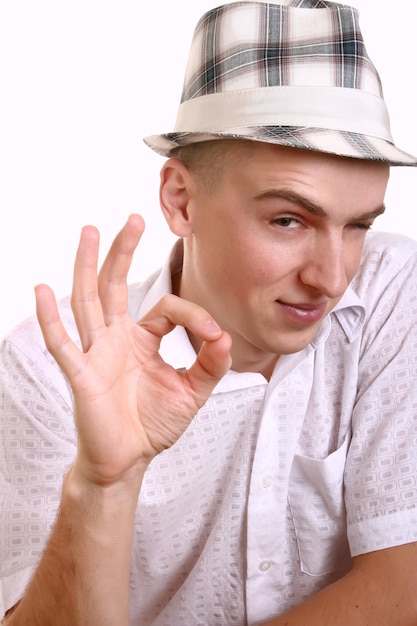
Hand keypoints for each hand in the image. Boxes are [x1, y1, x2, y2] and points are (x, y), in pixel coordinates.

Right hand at [35, 214, 231, 486]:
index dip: (193, 315)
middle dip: (123, 251)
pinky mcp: (81, 375)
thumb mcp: (192, 391)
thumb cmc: (153, 423)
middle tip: (133, 218)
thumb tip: (224, 336)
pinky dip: (51, 318)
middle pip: (115, 285)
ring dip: (87, 265)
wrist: (128, 459)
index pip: (166, 308)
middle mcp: (116, 339)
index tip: (213, 335)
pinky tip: (42, 290)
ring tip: (88, 230)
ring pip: (88, 301)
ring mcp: (96, 353)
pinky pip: (62, 343)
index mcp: (142, 339)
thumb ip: (210, 364)